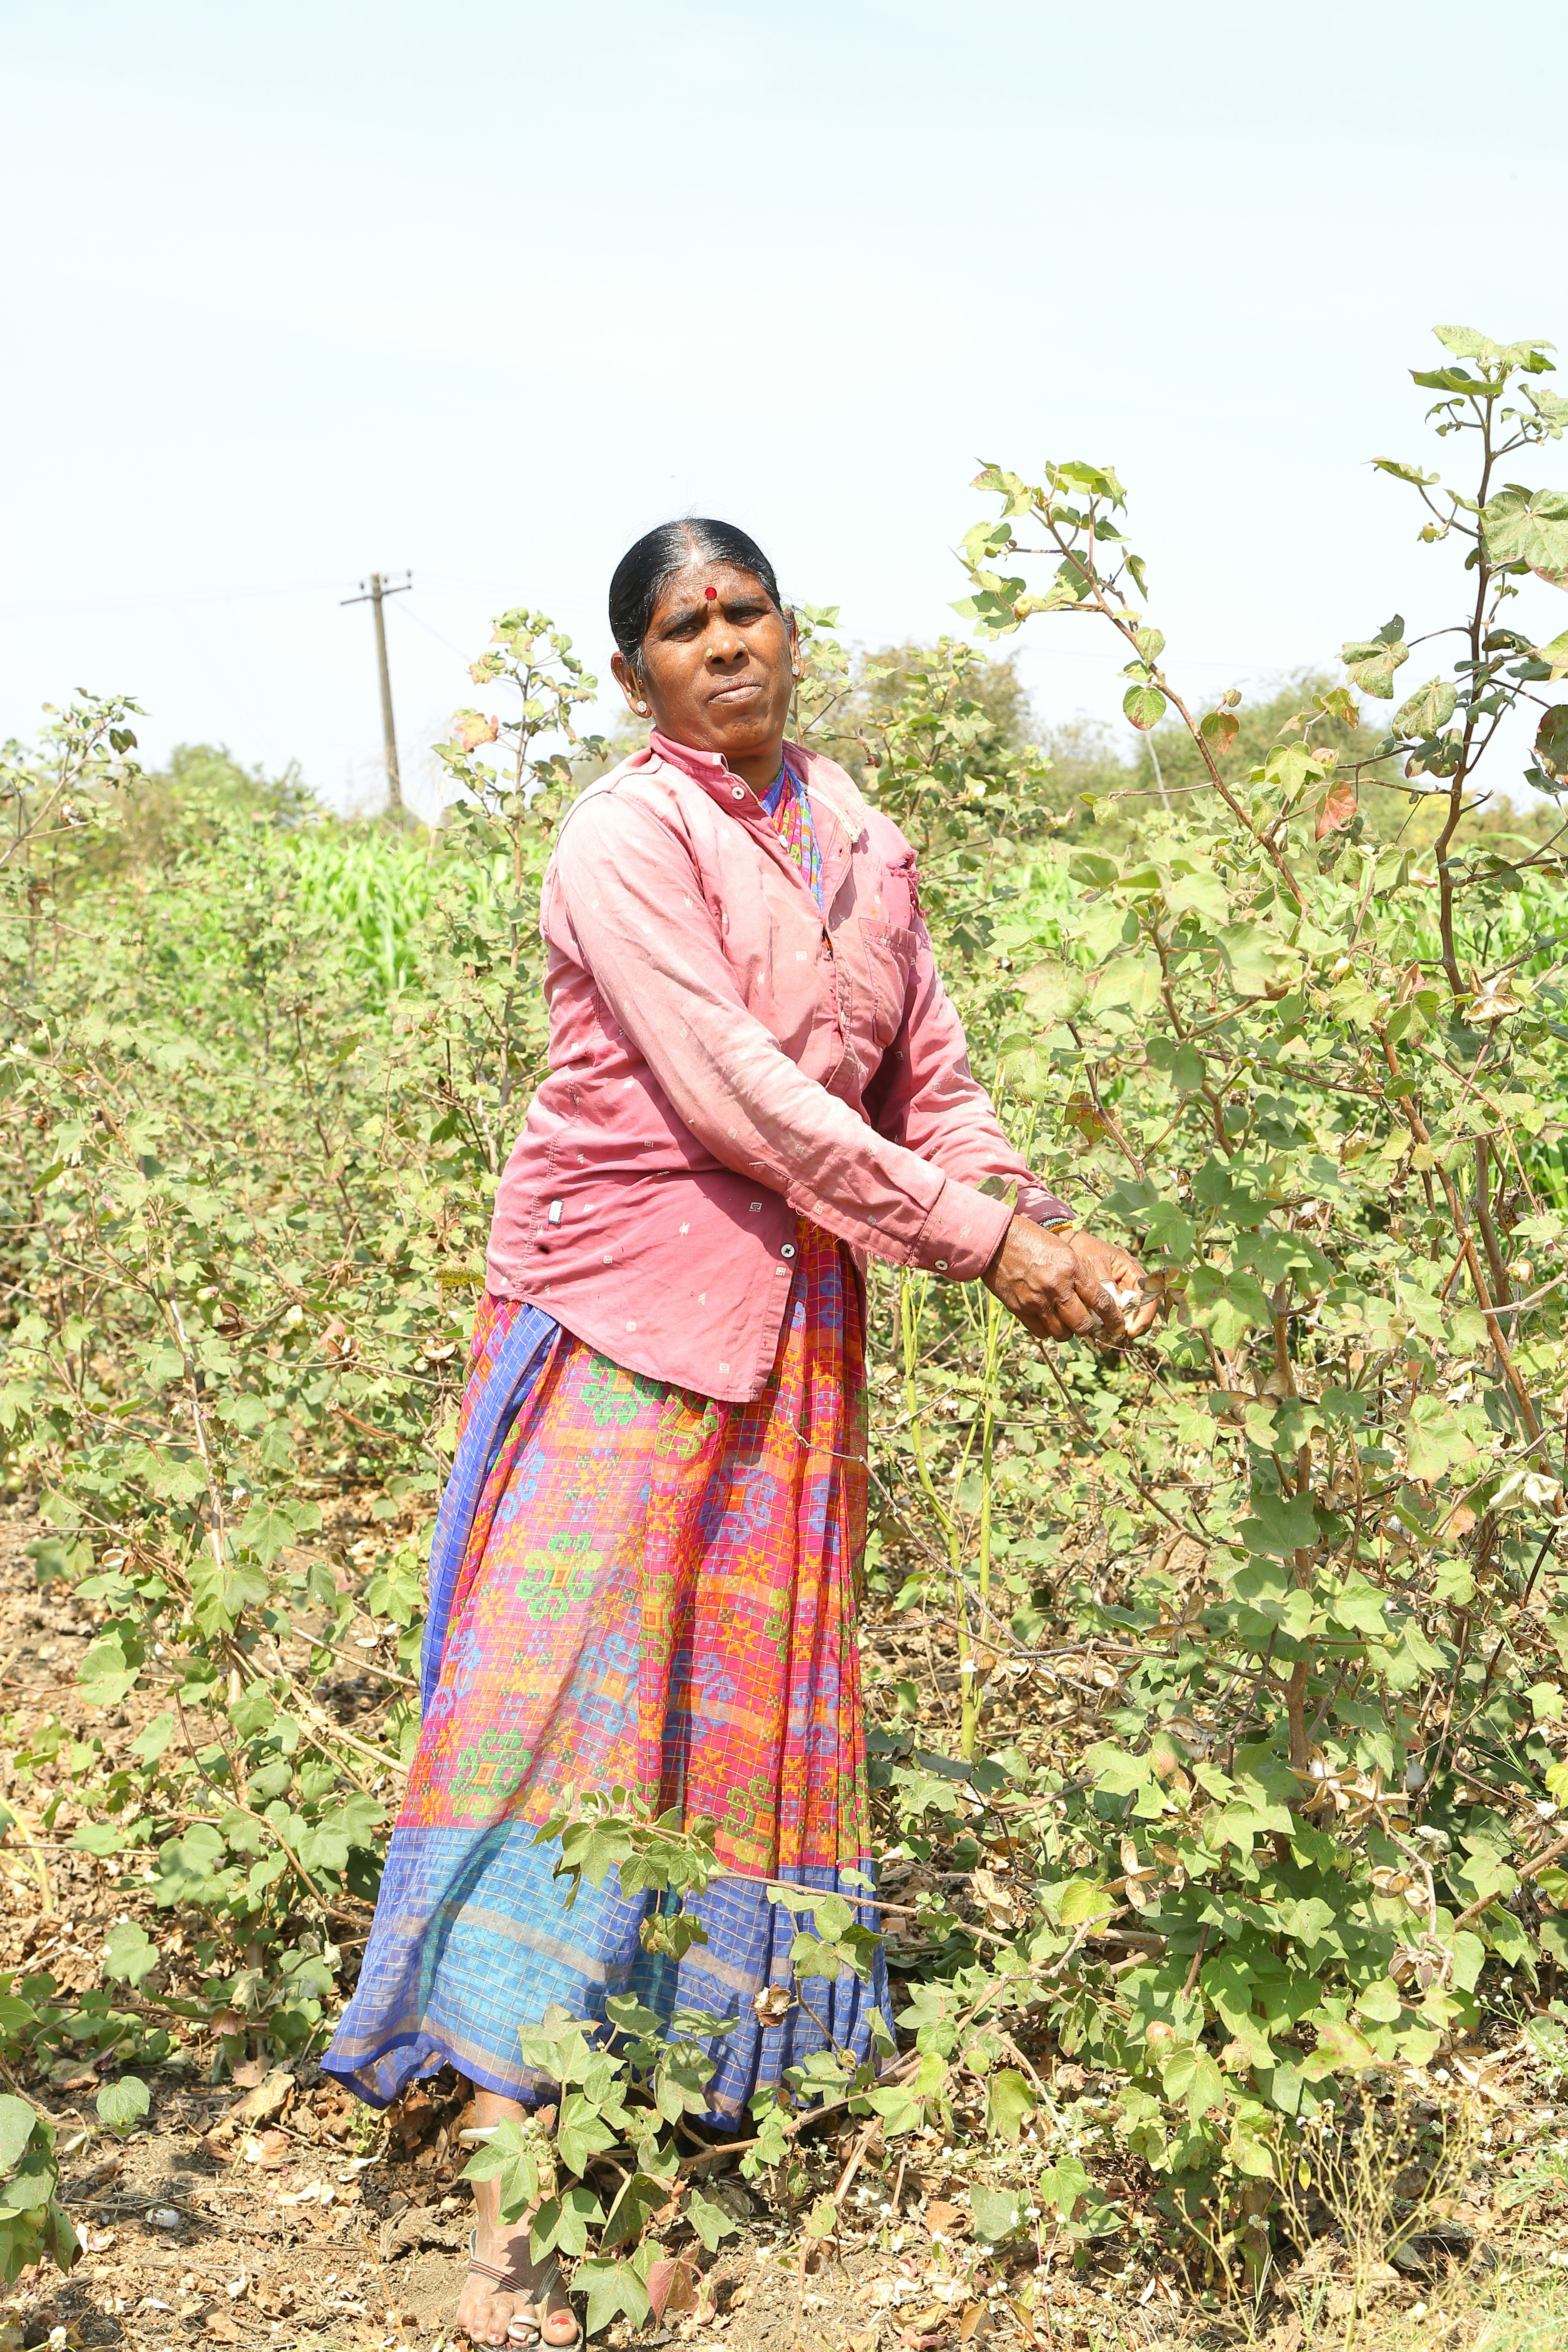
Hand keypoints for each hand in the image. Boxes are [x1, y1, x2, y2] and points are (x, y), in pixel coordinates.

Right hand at [982, 1218, 1157, 1344]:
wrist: (997, 1239)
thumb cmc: (1034, 1241)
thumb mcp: (1064, 1251)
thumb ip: (1079, 1276)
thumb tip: (1094, 1301)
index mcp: (1071, 1269)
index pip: (1101, 1302)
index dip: (1113, 1319)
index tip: (1118, 1326)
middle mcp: (1056, 1287)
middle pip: (1083, 1325)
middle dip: (1089, 1329)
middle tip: (1089, 1325)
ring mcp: (1036, 1300)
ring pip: (1062, 1333)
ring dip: (1068, 1331)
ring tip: (1066, 1322)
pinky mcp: (1020, 1309)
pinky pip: (1041, 1333)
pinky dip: (1048, 1330)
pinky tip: (1048, 1320)